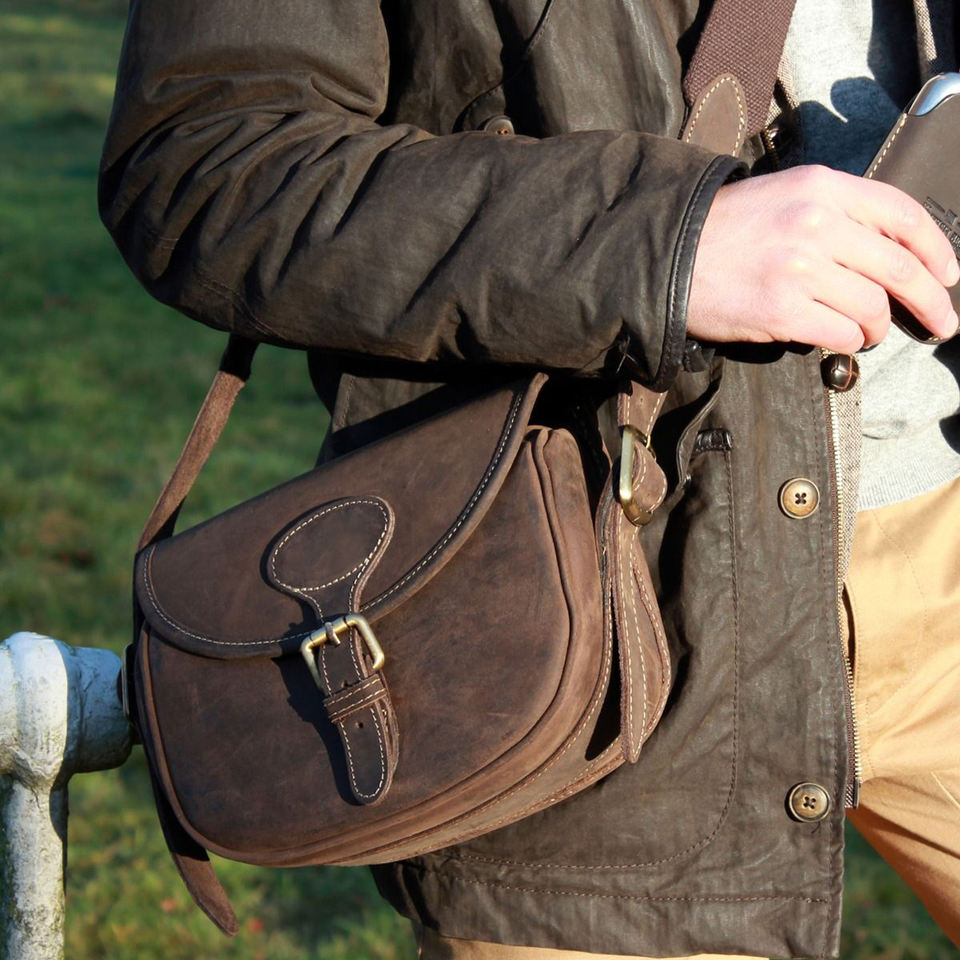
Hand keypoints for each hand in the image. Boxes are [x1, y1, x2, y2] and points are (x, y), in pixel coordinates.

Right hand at [686, 165, 959, 352]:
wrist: (668, 255)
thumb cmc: (723, 230)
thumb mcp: (783, 196)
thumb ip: (835, 212)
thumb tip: (884, 253)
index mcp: (823, 188)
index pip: (903, 215)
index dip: (937, 250)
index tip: (949, 275)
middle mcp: (817, 223)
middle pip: (900, 268)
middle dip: (931, 301)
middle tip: (942, 322)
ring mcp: (801, 269)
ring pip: (873, 308)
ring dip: (879, 328)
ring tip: (869, 332)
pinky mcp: (782, 310)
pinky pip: (842, 334)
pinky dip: (849, 342)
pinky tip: (840, 340)